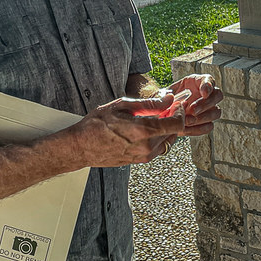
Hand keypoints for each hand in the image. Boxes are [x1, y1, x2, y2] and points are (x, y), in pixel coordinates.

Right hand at [66, 91, 187, 166]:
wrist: (81, 147)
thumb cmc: (96, 125)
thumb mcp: (121, 105)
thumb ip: (148, 103)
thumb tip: (167, 99)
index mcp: (143, 130)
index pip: (176, 123)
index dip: (179, 112)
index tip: (175, 104)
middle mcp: (146, 146)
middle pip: (174, 132)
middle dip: (172, 118)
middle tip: (164, 107)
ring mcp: (144, 156)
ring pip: (167, 141)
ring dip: (165, 128)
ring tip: (153, 117)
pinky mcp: (140, 161)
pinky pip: (158, 148)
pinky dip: (158, 137)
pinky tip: (146, 128)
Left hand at [167, 74, 222, 134]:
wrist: (161, 114)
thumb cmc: (163, 101)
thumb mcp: (161, 94)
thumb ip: (164, 95)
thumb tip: (170, 98)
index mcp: (197, 82)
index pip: (209, 80)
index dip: (208, 85)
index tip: (203, 92)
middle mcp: (206, 95)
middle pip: (217, 96)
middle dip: (205, 104)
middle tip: (193, 110)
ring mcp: (208, 109)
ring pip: (216, 112)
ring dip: (203, 118)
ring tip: (188, 121)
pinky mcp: (205, 122)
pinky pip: (209, 126)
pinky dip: (199, 128)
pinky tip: (188, 128)